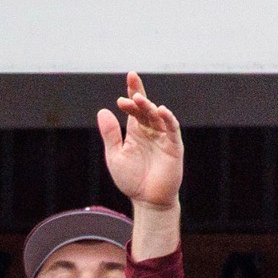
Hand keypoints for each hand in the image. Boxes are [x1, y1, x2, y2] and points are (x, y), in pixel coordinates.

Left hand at [98, 74, 181, 209]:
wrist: (146, 200)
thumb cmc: (131, 179)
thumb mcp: (115, 155)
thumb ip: (110, 134)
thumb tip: (103, 111)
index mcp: (136, 131)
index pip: (134, 108)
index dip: (132, 92)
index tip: (129, 77)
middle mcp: (150, 131)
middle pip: (145, 108)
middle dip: (138, 96)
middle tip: (130, 89)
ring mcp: (163, 137)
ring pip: (157, 116)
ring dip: (149, 106)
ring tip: (138, 99)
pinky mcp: (173, 146)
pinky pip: (172, 129)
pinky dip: (167, 119)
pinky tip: (160, 111)